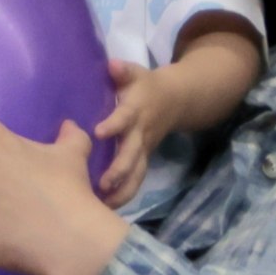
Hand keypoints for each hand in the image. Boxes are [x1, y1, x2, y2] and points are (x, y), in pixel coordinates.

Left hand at [92, 59, 177, 207]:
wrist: (176, 100)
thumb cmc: (146, 86)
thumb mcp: (136, 73)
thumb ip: (123, 71)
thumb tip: (112, 65)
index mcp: (136, 110)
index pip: (124, 118)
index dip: (114, 124)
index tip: (98, 132)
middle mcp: (141, 133)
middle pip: (132, 155)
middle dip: (119, 170)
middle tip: (103, 184)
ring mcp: (143, 150)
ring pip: (136, 174)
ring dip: (122, 190)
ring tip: (105, 206)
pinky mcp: (144, 161)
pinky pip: (136, 181)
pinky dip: (125, 195)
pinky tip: (108, 209)